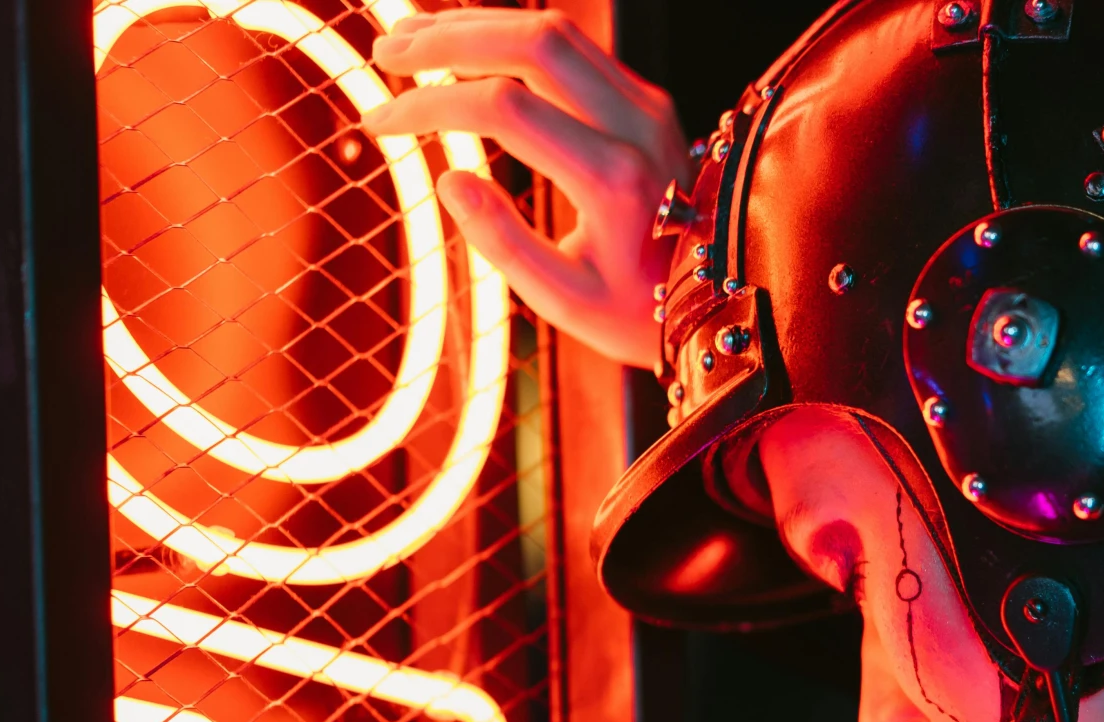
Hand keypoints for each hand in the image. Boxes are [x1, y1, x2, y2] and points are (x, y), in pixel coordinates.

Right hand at [362, 8, 684, 366]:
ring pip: (555, 32)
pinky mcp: (646, 99)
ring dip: (476, 25)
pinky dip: (511, 37)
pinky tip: (465, 47)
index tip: (382, 125)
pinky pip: (573, 47)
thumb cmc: (640, 311)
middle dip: (448, 37)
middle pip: (534, 42)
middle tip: (384, 52)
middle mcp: (638, 127)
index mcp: (615, 181)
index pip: (505, 109)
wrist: (721, 298)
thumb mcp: (567, 302)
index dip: (432, 107)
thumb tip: (448, 179)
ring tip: (410, 39)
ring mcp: (647, 106)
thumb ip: (504, 243)